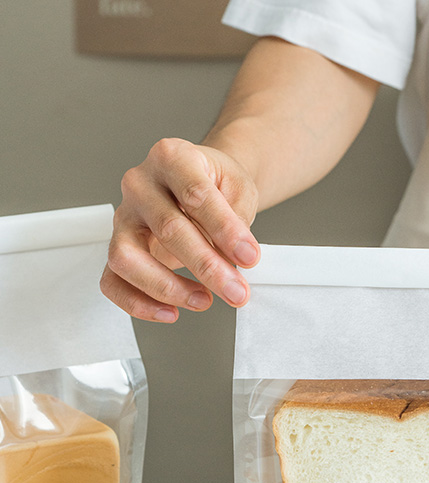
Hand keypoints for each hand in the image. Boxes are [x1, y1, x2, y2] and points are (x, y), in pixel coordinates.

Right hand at [101, 138, 259, 321]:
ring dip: (167, 287)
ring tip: (204, 301)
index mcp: (172, 158)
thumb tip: (237, 260)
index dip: (225, 230)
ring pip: (127, 257)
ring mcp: (123, 217)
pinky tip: (171, 312)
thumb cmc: (217, 186)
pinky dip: (137, 303)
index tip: (250, 257)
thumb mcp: (238, 189)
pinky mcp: (116, 247)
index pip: (195, 195)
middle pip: (168, 229)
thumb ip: (237, 220)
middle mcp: (140, 184)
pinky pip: (113, 280)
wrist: (201, 183)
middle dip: (207, 267)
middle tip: (236, 291)